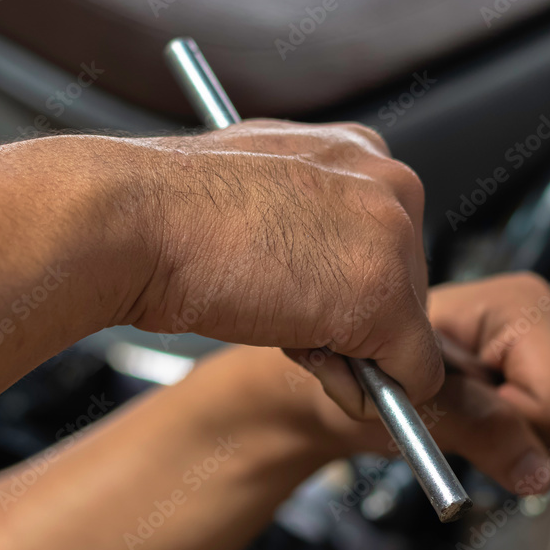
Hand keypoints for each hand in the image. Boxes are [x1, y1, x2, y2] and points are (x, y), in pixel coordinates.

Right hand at [115, 119, 442, 407]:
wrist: (134, 221)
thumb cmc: (173, 210)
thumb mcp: (263, 198)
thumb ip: (313, 227)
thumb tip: (332, 276)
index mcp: (360, 154)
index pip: (386, 246)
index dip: (343, 288)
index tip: (300, 291)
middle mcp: (391, 184)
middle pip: (405, 289)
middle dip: (352, 323)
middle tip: (281, 312)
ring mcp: (395, 240)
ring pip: (408, 334)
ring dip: (350, 354)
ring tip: (277, 317)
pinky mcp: (389, 299)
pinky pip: (415, 374)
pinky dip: (375, 395)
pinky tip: (311, 360)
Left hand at [211, 273, 549, 494]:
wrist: (358, 380)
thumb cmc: (372, 375)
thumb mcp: (414, 406)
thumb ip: (479, 429)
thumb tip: (537, 473)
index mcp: (522, 306)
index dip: (513, 434)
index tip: (462, 425)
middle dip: (531, 445)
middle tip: (469, 427)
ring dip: (543, 451)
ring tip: (484, 426)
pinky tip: (511, 435)